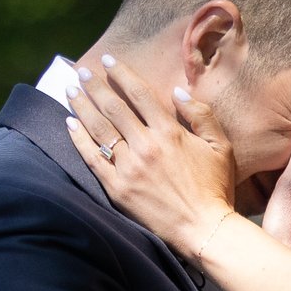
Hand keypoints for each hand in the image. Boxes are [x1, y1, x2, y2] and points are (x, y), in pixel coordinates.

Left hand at [67, 52, 241, 256]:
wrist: (203, 230)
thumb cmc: (216, 188)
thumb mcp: (221, 146)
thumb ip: (201, 114)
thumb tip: (177, 91)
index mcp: (169, 132)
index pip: (138, 93)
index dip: (121, 73)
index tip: (107, 60)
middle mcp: (145, 145)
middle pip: (113, 106)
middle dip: (94, 85)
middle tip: (81, 71)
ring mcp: (128, 167)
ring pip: (99, 129)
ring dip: (82, 106)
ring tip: (70, 90)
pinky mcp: (117, 188)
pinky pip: (92, 159)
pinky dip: (78, 139)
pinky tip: (69, 124)